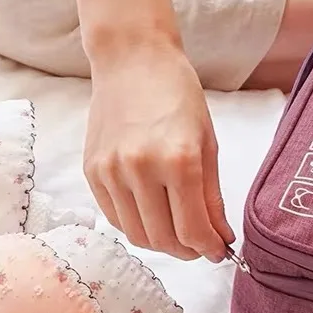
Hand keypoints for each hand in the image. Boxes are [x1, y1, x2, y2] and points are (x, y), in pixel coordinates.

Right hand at [84, 43, 234, 261]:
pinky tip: (154, 216)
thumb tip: (221, 238)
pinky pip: (115, 218)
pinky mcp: (92, 172)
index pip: (192, 230)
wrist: (132, 60)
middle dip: (188, 251)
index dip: (209, 249)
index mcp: (178, 160)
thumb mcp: (208, 144)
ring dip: (162, 244)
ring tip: (179, 233)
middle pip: (164, 239)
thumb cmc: (178, 95)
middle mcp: (140, 169)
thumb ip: (213, 197)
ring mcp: (111, 172)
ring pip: (137, 235)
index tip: (219, 252)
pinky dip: (137, 226)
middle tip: (201, 246)